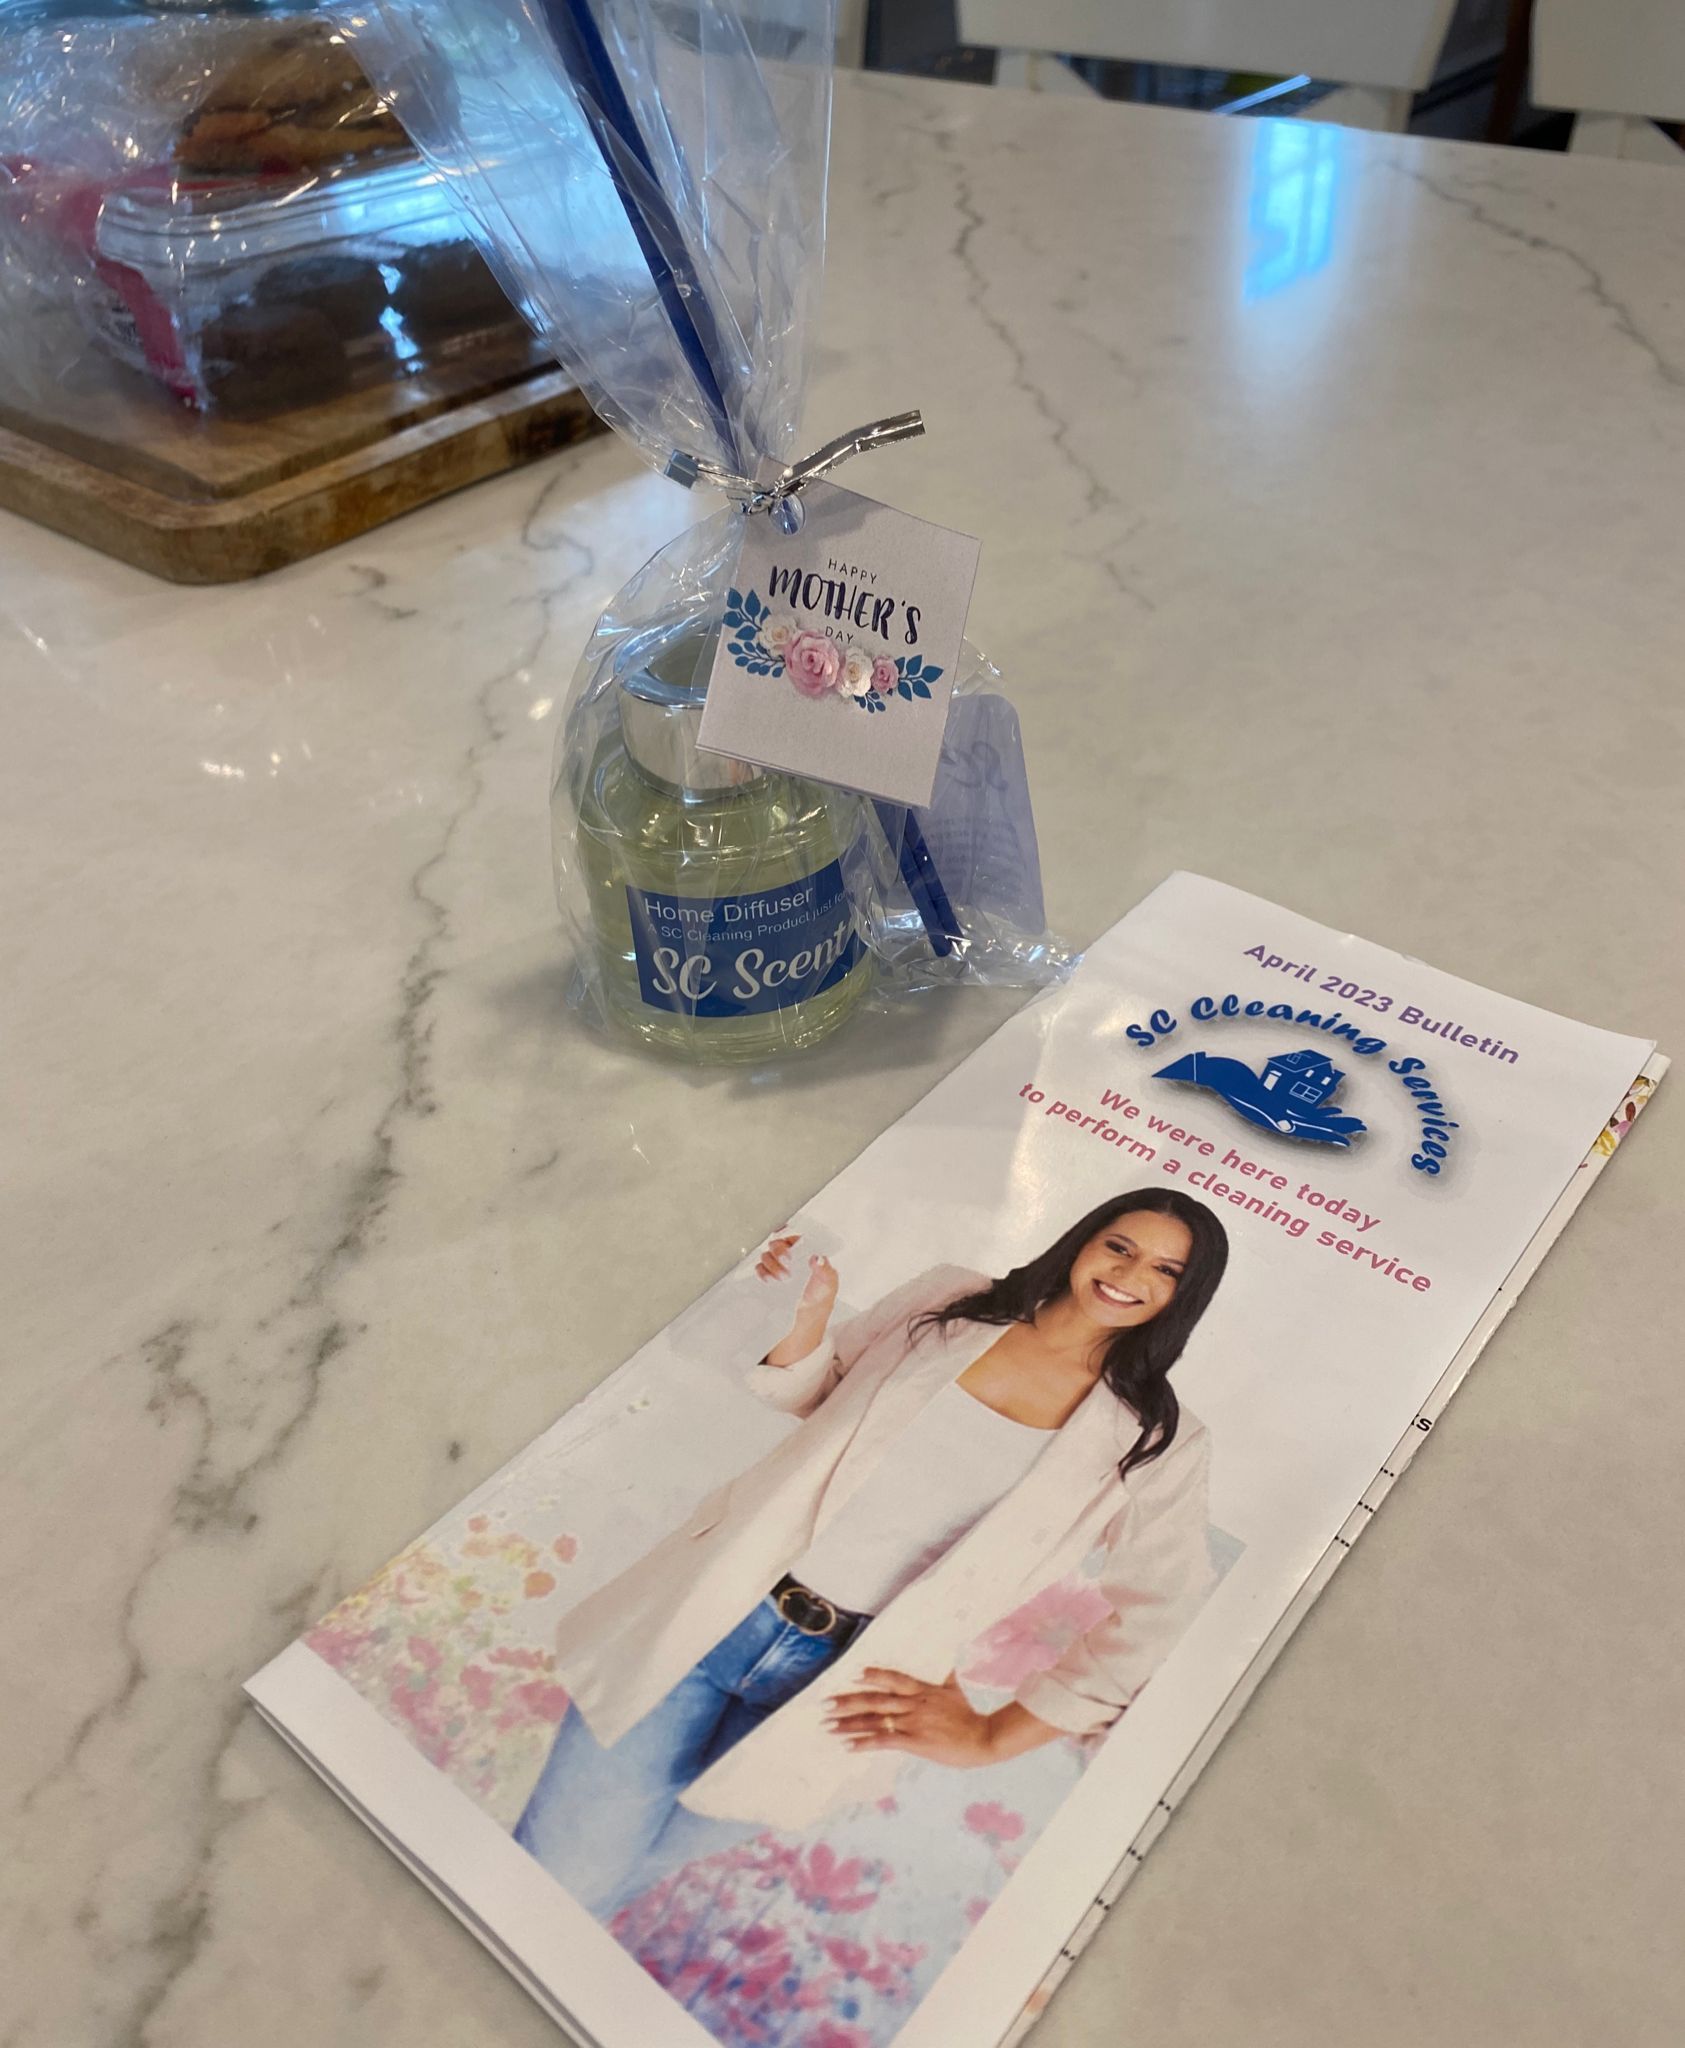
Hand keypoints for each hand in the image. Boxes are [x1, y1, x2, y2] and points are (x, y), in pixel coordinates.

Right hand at [761, 1236, 839, 1365]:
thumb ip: (825, 1271)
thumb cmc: (819, 1302)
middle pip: (779, 1243)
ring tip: (780, 1279)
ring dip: (771, 1264)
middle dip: (779, 1252)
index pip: (796, 1238)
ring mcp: (778, 1268)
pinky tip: (768, 1281)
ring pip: (767, 1254)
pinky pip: (759, 1268)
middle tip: (786, 1264)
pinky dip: (761, 1272)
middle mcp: (792, 1259)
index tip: (789, 1245)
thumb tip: (818, 1257)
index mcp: (808, 1255)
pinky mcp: (767, 1278)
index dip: (790, 1237)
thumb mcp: (828, 1287)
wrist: (802, 1324)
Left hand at [823, 1669, 997, 1767]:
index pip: (893, 1678)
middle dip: (847, 1701)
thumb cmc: (969, 1715)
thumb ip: (948, 1677)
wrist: (983, 1738)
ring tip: (828, 1726)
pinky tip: (848, 1745)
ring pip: (874, 1719)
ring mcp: (912, 1721)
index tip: (853, 1675)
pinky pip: (883, 1740)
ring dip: (848, 1723)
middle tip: (825, 1704)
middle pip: (874, 1699)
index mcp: (922, 1689)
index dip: (873, 1676)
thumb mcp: (955, 1690)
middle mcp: (913, 1702)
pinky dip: (864, 1742)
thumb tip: (952, 1660)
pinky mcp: (913, 1741)